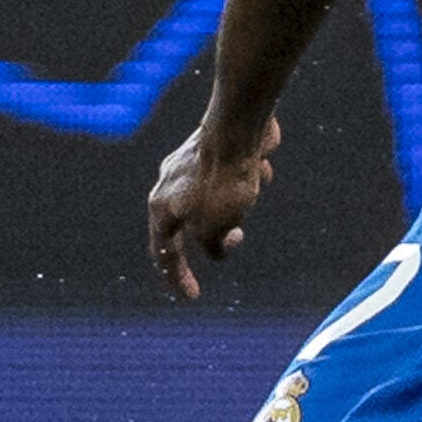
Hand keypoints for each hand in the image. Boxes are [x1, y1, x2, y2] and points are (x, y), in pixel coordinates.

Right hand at [147, 115, 274, 298]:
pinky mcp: (214, 147)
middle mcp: (168, 184)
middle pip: (189, 222)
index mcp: (161, 208)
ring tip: (252, 192)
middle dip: (216, 232)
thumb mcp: (216, 230)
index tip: (192, 295)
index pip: (163, 252)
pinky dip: (248, 176)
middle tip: (237, 236)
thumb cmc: (222, 181)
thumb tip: (218, 249)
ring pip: (215, 197)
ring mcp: (189, 163)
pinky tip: (260, 166)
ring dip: (237, 202)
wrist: (238, 126)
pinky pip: (233, 172)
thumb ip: (212, 248)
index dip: (177, 277)